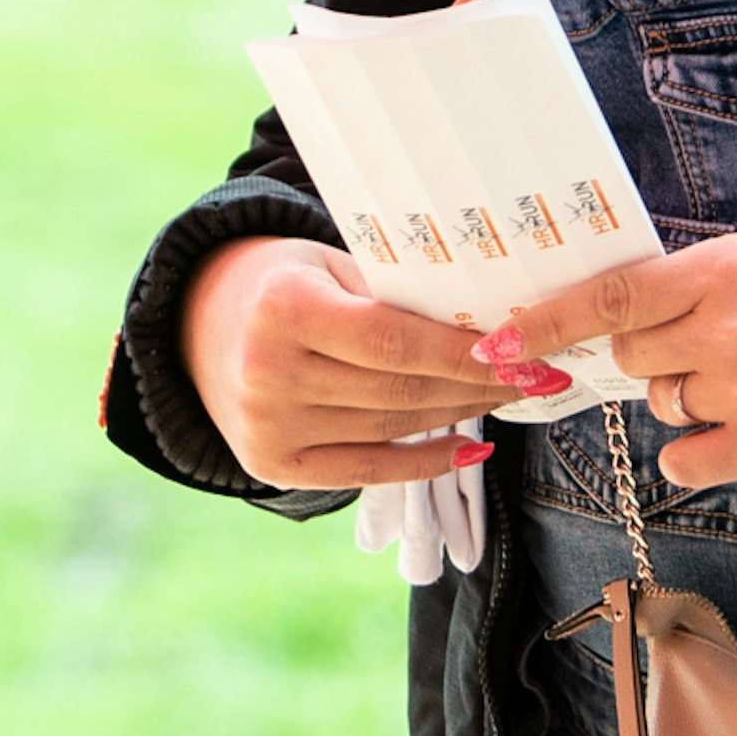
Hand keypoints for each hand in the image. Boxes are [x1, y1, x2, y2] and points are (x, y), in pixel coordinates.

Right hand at [181, 239, 509, 492]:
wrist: (198, 323)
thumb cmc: (283, 281)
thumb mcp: (330, 264)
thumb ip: (394, 292)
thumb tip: (489, 322)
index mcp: (284, 307)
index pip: (394, 339)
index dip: (462, 353)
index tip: (524, 353)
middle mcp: (268, 371)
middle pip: (398, 389)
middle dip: (478, 385)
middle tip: (537, 377)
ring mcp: (266, 425)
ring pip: (390, 428)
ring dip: (460, 416)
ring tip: (509, 399)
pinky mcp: (271, 464)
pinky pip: (365, 470)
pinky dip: (423, 462)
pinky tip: (470, 449)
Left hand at [490, 235, 736, 490]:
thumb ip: (675, 284)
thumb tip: (592, 316)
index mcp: (715, 274)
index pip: (611, 300)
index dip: (548, 323)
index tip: (500, 342)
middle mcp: (726, 332)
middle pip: (630, 358)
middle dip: (653, 355)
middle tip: (706, 344)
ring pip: (660, 404)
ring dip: (685, 396)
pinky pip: (683, 458)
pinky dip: (699, 448)